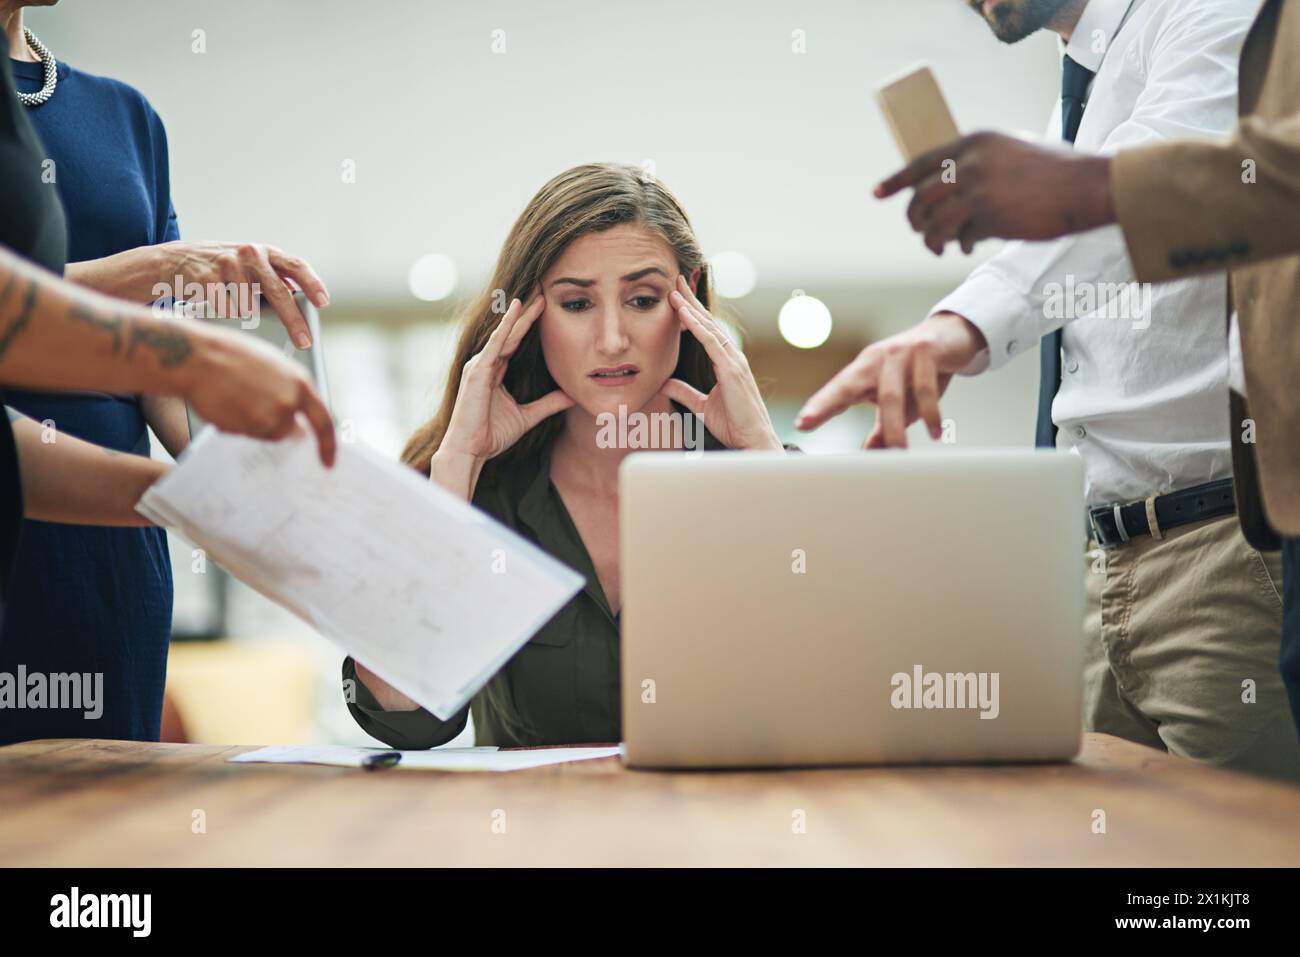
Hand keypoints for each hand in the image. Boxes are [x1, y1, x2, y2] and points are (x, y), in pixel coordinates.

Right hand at [157, 240, 329, 347]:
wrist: (173, 261)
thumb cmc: (221, 269)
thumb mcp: (250, 266)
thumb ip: (274, 278)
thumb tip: (302, 299)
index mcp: (266, 252)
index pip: (296, 266)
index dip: (312, 284)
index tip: (323, 303)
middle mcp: (249, 254)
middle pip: (278, 291)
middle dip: (293, 320)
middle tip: (304, 342)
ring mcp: (227, 263)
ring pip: (249, 305)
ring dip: (245, 314)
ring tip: (235, 308)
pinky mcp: (206, 276)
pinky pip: (226, 308)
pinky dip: (225, 313)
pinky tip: (218, 307)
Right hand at [183, 322, 336, 465]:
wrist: (196, 357)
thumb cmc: (230, 355)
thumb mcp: (273, 365)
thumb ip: (289, 392)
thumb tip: (296, 418)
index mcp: (300, 383)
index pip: (324, 422)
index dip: (327, 445)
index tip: (328, 462)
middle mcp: (289, 403)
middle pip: (287, 431)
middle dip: (271, 424)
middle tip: (250, 406)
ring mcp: (269, 418)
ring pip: (264, 433)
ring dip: (251, 423)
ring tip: (234, 397)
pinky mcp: (247, 428)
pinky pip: (244, 434)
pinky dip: (235, 425)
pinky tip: (224, 403)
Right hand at [438, 294, 574, 463]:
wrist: (470, 451)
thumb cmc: (491, 435)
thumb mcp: (528, 416)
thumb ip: (548, 404)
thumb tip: (571, 396)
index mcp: (495, 370)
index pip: (515, 340)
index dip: (530, 323)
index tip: (546, 304)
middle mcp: (485, 363)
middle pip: (510, 332)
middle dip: (526, 311)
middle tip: (542, 289)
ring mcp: (479, 365)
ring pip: (503, 334)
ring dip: (519, 314)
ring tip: (534, 294)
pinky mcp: (477, 372)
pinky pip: (494, 345)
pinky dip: (505, 328)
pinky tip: (516, 312)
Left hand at [659, 275, 782, 450]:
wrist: (752, 441)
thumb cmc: (734, 426)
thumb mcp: (702, 406)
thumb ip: (685, 393)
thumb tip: (665, 383)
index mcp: (727, 363)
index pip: (707, 332)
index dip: (692, 313)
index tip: (677, 297)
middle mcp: (732, 357)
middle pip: (708, 322)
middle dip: (691, 301)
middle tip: (676, 280)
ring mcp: (734, 361)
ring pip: (709, 327)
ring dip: (690, 307)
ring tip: (674, 290)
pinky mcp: (732, 369)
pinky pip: (711, 342)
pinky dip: (696, 326)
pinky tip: (683, 313)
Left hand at [794, 312, 985, 447]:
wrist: (955, 334)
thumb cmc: (921, 372)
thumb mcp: (902, 402)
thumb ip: (884, 426)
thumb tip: (871, 453)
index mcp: (864, 370)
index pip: (838, 390)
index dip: (819, 406)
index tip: (801, 424)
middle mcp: (877, 358)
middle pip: (848, 384)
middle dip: (826, 404)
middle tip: (807, 422)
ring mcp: (899, 352)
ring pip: (889, 395)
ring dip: (893, 427)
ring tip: (898, 451)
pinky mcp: (926, 350)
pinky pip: (925, 387)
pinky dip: (930, 413)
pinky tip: (934, 432)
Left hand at [875, 132, 1116, 254]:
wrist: (1086, 186)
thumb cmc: (1053, 172)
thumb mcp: (1010, 152)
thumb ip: (977, 164)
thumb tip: (944, 191)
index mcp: (973, 143)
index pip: (921, 162)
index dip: (895, 181)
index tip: (876, 194)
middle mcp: (970, 163)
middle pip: (920, 198)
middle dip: (915, 219)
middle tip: (920, 230)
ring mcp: (978, 190)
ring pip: (934, 222)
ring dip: (932, 239)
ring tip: (939, 246)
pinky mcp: (989, 216)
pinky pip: (960, 237)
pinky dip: (961, 245)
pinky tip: (970, 246)